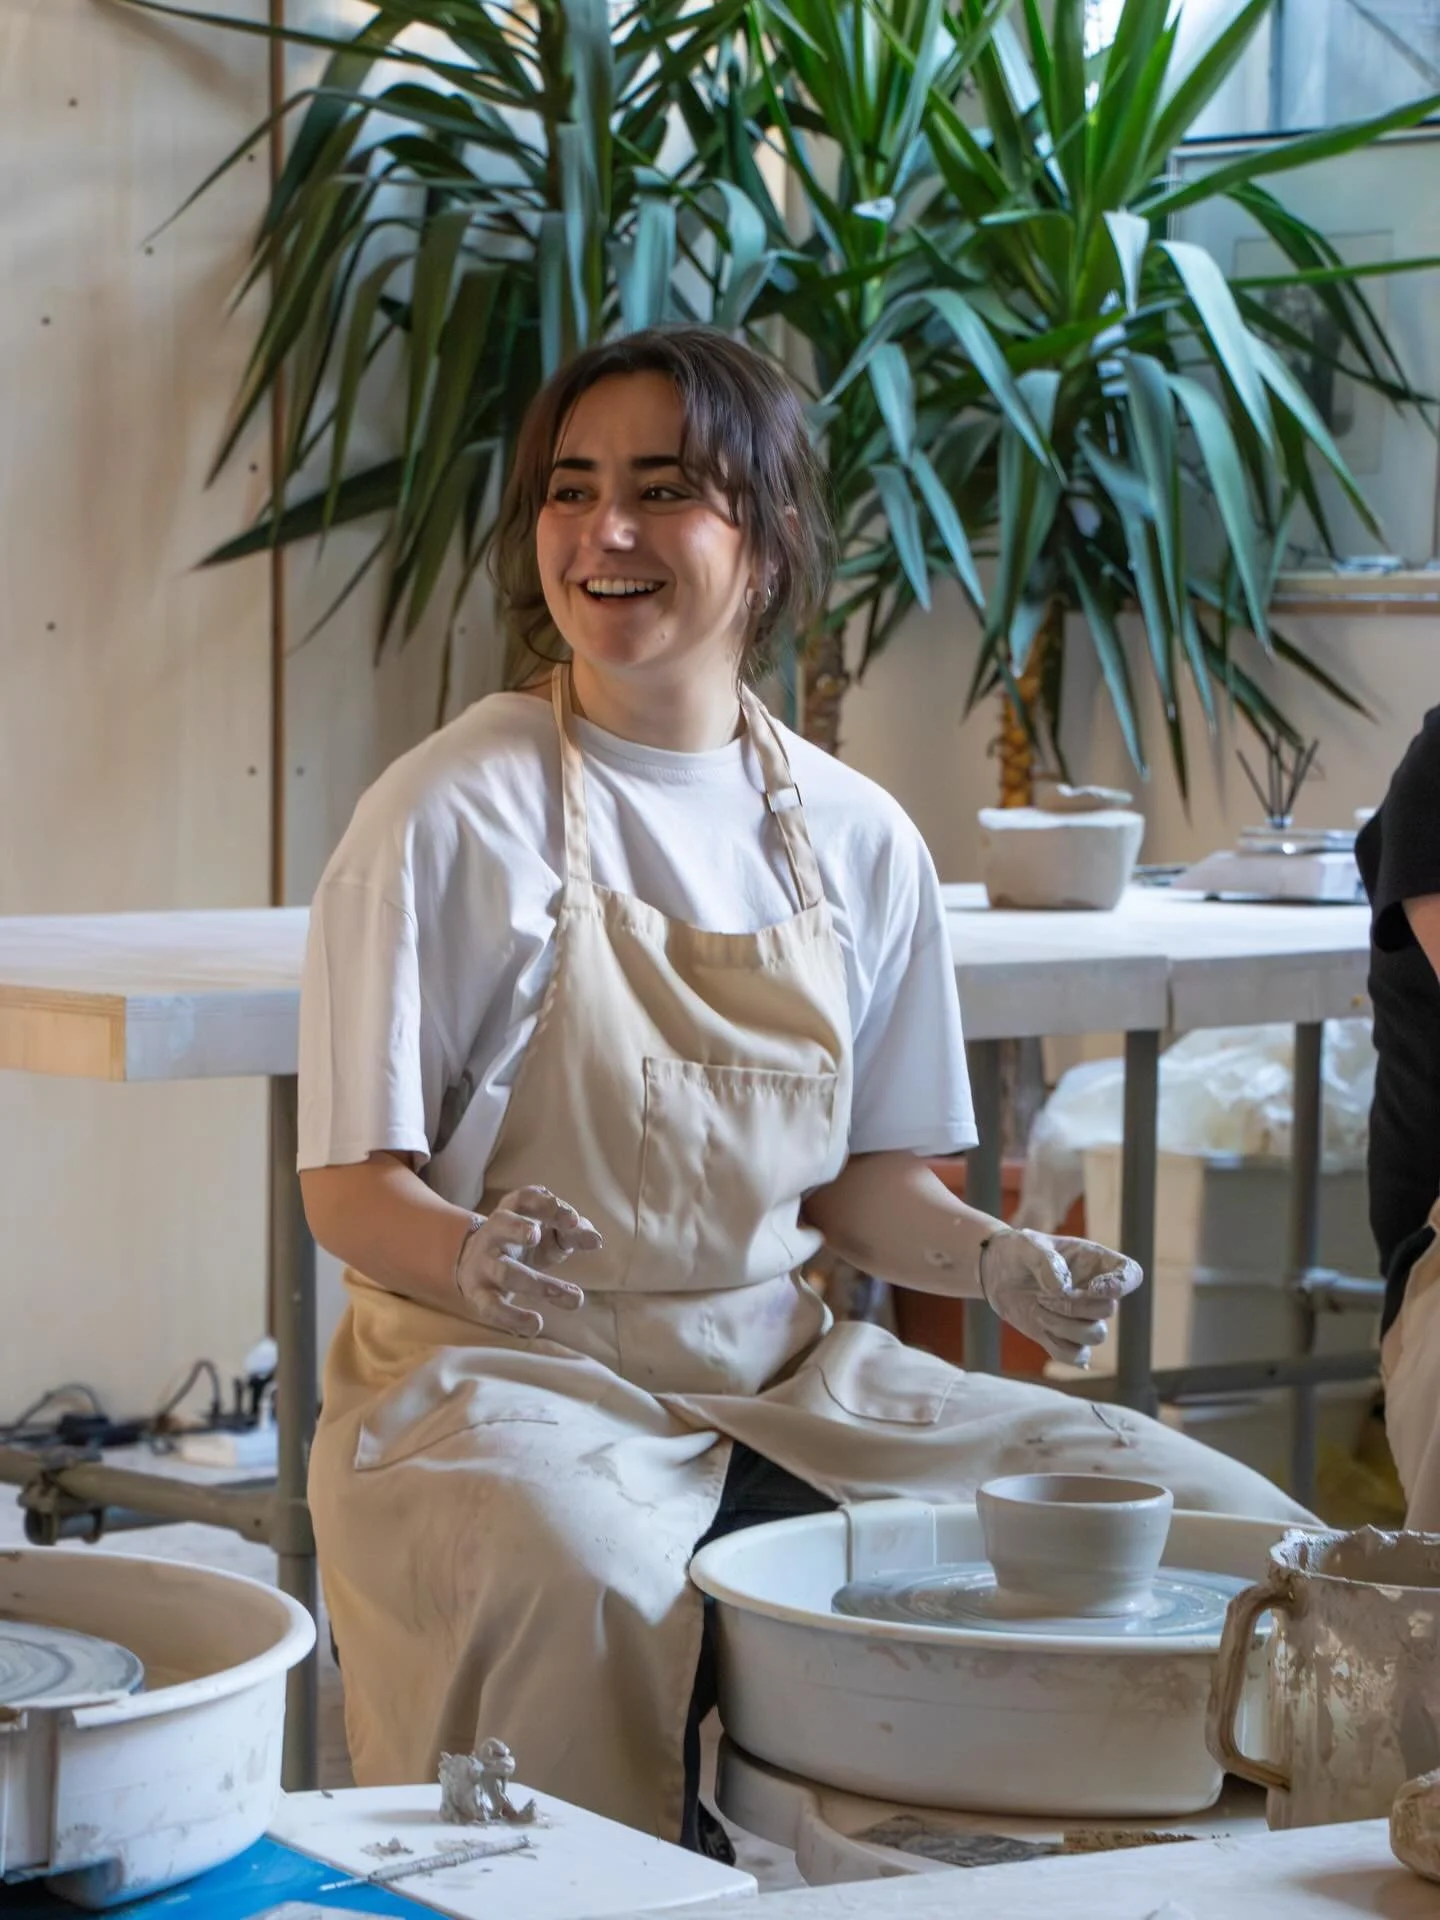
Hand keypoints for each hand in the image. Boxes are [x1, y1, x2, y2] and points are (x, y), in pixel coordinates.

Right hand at [454, 1185, 601, 1338]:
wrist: (474, 1265)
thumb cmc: (522, 1245)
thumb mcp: (548, 1233)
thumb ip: (572, 1232)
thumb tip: (595, 1241)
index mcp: (512, 1211)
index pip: (526, 1199)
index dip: (547, 1206)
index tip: (573, 1221)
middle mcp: (494, 1233)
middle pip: (502, 1225)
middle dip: (518, 1229)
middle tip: (535, 1235)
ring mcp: (484, 1264)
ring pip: (505, 1271)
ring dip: (537, 1284)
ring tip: (574, 1298)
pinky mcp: (478, 1293)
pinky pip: (492, 1307)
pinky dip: (512, 1318)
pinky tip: (535, 1326)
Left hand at [977, 1228, 1141, 1366]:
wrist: (996, 1274)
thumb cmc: (1018, 1251)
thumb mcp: (1027, 1245)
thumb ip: (1046, 1261)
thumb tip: (1062, 1289)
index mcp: (1096, 1262)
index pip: (1131, 1274)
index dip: (1121, 1285)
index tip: (1094, 1288)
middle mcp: (1096, 1292)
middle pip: (1108, 1310)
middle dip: (1074, 1305)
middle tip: (1042, 1293)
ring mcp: (1083, 1318)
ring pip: (1095, 1335)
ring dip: (1062, 1324)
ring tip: (1037, 1306)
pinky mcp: (1066, 1339)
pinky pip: (1077, 1356)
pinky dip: (1058, 1346)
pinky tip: (1040, 1327)